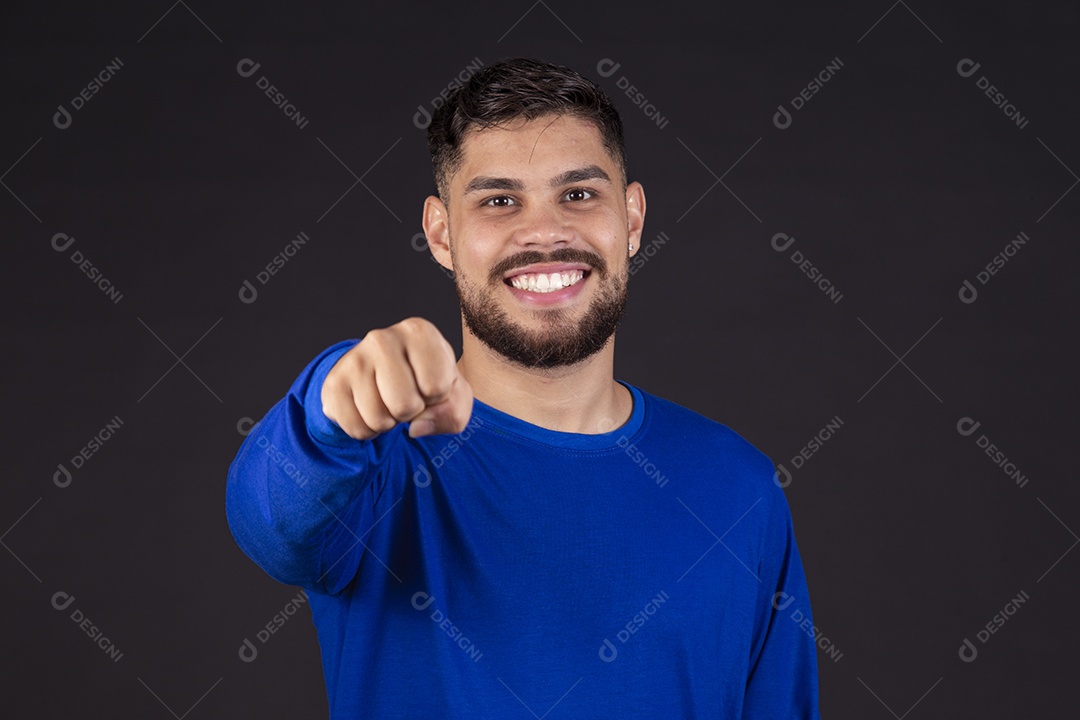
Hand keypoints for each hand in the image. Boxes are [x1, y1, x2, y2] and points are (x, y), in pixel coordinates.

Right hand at [320, 317, 472, 439]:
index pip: (437, 387)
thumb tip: (416, 428)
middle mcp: (383, 338)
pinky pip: (356, 428)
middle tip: (408, 397)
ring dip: (389, 423)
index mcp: (419, 332)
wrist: (387, 375)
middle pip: (405, 405)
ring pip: (378, 419)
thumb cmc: (428, 380)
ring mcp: (354, 360)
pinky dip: (368, 430)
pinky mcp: (334, 383)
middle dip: (411, 412)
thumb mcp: (454, 394)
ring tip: (388, 402)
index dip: (437, 397)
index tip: (429, 384)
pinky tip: (370, 409)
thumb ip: (453, 412)